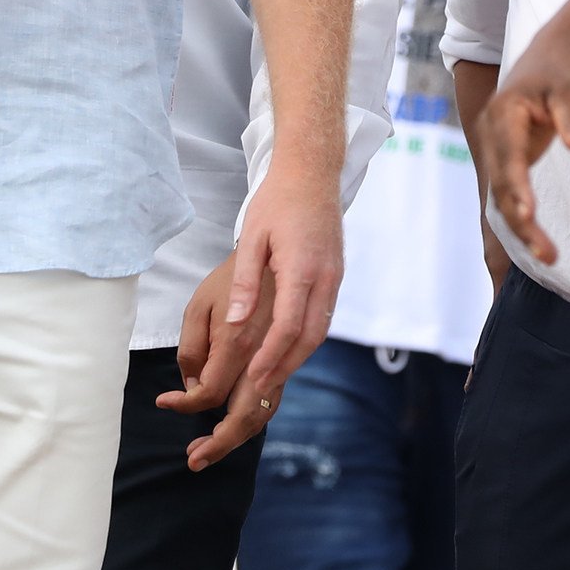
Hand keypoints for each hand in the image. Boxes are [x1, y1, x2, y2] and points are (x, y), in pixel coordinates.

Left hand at [158, 252, 282, 468]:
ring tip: (208, 450)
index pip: (212, 391)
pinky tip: (232, 424)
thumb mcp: (200, 302)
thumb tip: (194, 386)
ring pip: (265, 412)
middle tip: (193, 458)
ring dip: (237, 436)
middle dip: (219, 442)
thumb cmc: (235, 272)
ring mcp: (284, 359)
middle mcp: (266, 355)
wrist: (286, 247)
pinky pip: (275, 397)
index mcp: (239, 339)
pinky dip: (254, 417)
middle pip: (245, 415)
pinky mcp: (292, 358)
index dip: (185, 404)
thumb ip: (194, 346)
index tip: (163, 403)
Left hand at [224, 159, 341, 403]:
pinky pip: (323, 317)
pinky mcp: (335, 277)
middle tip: (261, 392)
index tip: (254, 380)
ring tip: (272, 377)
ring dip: (296, 356)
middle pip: (308, 338)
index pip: (288, 326)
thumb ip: (244, 281)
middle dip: (285, 367)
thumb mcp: (252, 237)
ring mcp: (334, 280)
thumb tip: (234, 322)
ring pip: (319, 331)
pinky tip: (288, 348)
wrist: (312, 176)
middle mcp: (325, 280)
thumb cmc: (276, 202)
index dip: (272, 357)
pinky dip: (306, 338)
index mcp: (301, 270)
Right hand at [477, 17, 569, 265]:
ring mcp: (495, 147)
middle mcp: (491, 133)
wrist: (545, 58)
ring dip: (520, 225)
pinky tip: (535, 238)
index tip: (530, 214)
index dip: (518, 187)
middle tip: (548, 255)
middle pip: (502, 184)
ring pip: (502, 192)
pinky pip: (507, 190)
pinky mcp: (505, 157)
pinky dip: (519, 215)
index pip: (509, 157)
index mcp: (503, 115)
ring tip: (548, 256)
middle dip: (521, 220)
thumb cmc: (560, 74)